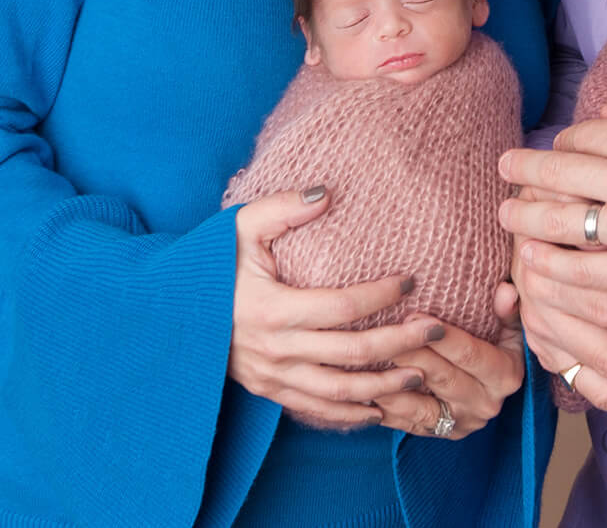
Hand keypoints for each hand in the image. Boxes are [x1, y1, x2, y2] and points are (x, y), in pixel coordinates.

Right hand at [228, 187, 446, 428]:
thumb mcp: (240, 227)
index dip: (380, 295)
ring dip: (384, 385)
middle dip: (401, 343)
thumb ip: (283, 208)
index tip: (412, 281)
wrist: (168, 312)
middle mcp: (275, 349)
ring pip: (340, 391)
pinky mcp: (268, 390)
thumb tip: (327, 193)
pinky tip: (379, 409)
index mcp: (272, 309)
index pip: (341, 307)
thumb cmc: (208, 264)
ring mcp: (272, 376)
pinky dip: (350, 414)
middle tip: (438, 330)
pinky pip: (315, 409)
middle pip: (351, 353)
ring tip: (422, 375)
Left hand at [370, 281, 527, 438]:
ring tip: (367, 364)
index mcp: (505, 375)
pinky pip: (408, 424)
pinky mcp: (439, 433)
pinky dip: (386, 409)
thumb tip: (505, 291)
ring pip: (420, 406)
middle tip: (383, 334)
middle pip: (442, 378)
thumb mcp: (510, 326)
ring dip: (393, 386)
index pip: (470, 354)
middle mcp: (486, 403)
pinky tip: (365, 391)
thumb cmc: (497, 341)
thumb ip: (508, 310)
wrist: (490, 384)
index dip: (443, 336)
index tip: (413, 313)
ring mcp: (461, 422)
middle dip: (412, 354)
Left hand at [500, 94, 606, 306]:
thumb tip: (605, 117)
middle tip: (503, 172)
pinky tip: (534, 262)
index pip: (580, 137)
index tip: (553, 152)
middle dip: (521, 171)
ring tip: (507, 217)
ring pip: (559, 223)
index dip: (560, 144)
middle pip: (555, 174)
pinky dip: (553, 266)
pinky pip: (585, 273)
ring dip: (524, 218)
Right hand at [508, 212, 606, 416]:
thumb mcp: (571, 191)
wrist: (525, 228)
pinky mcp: (556, 358)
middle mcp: (543, 302)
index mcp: (548, 261)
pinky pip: (600, 390)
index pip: (602, 294)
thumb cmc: (563, 200)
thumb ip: (589, 203)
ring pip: (604, 369)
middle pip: (605, 336)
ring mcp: (547, 334)